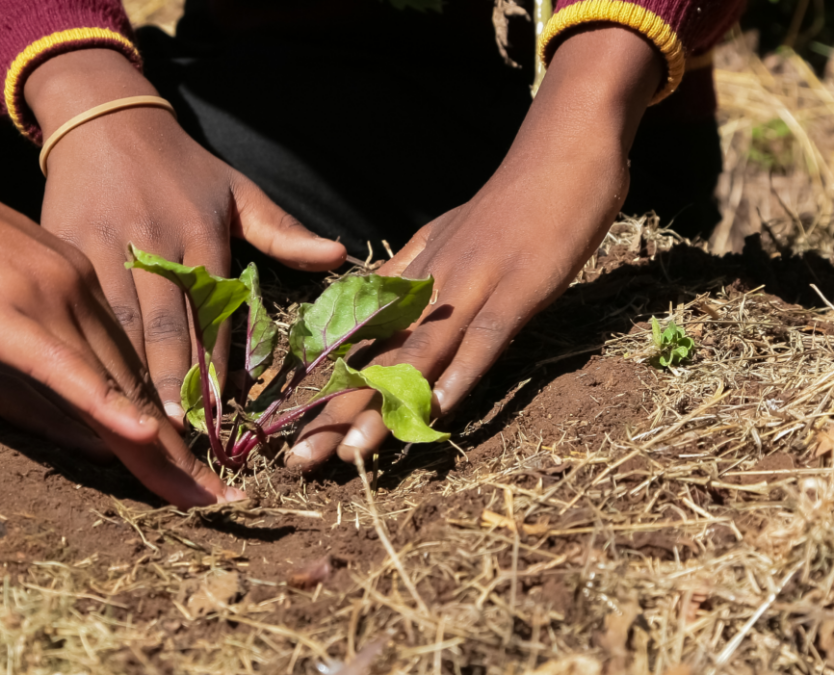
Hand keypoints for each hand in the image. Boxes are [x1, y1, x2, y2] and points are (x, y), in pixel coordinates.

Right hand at [27, 50, 345, 427]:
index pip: (210, 311)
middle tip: (179, 433)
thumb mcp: (235, 189)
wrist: (102, 120)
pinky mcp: (68, 252)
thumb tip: (337, 255)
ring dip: (130, 376)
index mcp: (198, 232)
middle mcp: (153, 243)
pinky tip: (96, 384)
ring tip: (140, 424)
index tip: (220, 410)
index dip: (214, 365)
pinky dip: (91, 348)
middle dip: (171, 382)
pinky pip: (83, 309)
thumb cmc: (179, 165)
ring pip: (119, 324)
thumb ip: (282, 230)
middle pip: (163, 326)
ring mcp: (105, 249)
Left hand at [288, 26, 664, 469]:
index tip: (289, 431)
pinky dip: (461, 375)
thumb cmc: (508, 201)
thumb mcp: (446, 239)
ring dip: (384, 407)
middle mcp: (432, 285)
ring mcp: (475, 286)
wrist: (563, 146)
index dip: (325, 387)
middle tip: (299, 461)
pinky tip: (435, 411)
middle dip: (335, 413)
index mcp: (414, 276)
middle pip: (376, 357)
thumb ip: (411, 276)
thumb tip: (374, 306)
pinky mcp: (519, 288)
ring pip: (419, 355)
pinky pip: (485, 338)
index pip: (359, 341)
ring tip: (351, 454)